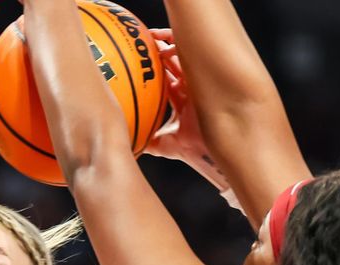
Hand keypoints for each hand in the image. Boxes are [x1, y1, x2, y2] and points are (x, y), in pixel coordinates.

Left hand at [144, 29, 228, 190]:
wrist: (206, 150)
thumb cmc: (190, 149)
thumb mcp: (163, 145)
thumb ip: (149, 142)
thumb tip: (132, 145)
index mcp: (180, 100)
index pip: (167, 79)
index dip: (156, 68)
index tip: (142, 59)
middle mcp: (188, 90)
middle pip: (174, 65)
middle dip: (161, 51)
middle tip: (147, 40)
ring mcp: (196, 85)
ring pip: (181, 59)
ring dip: (168, 47)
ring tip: (154, 38)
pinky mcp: (203, 82)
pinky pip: (189, 61)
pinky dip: (178, 52)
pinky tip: (164, 48)